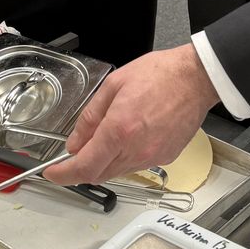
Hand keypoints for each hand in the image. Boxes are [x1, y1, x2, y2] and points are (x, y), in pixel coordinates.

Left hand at [42, 45, 218, 185]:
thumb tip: (75, 141)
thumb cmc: (159, 74)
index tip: (53, 173)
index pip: (85, 166)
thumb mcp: (114, 85)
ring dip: (104, 162)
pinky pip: (137, 166)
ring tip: (107, 136)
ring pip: (117, 172)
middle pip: (99, 174)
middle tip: (76, 152)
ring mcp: (152, 157)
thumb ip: (91, 116)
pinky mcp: (165, 157)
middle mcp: (136, 149)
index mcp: (119, 129)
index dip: (64, 175)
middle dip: (82, 168)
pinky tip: (129, 137)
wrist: (196, 78)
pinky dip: (125, 158)